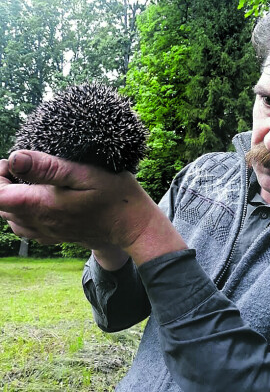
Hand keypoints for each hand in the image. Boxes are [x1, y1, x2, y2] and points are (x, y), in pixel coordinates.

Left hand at [0, 151, 186, 264]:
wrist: (132, 224)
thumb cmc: (114, 195)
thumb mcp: (85, 174)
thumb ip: (48, 168)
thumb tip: (15, 158)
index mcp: (43, 205)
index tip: (11, 161)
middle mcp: (40, 223)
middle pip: (2, 207)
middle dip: (2, 184)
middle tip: (17, 166)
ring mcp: (47, 232)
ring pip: (11, 219)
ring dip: (10, 199)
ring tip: (24, 181)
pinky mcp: (55, 236)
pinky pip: (25, 228)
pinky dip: (20, 213)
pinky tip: (34, 201)